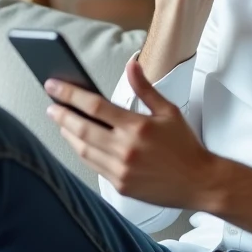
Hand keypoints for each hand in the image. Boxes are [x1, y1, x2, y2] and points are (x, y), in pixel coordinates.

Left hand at [44, 57, 215, 209]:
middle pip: (82, 129)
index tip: (54, 86)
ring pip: (83, 150)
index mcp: (137, 127)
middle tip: (51, 105)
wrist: (200, 182)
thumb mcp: (168, 111)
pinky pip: (93, 166)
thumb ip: (145, 88)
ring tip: (61, 122)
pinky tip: (78, 142)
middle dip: (61, 115)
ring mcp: (121, 170)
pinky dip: (82, 152)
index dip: (69, 94)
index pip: (94, 106)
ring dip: (68, 134)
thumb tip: (131, 65)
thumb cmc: (185, 147)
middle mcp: (126, 149)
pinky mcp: (120, 186)